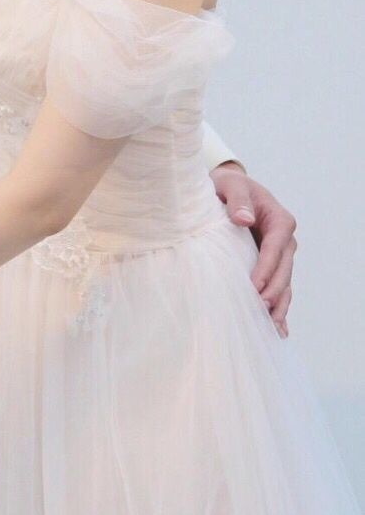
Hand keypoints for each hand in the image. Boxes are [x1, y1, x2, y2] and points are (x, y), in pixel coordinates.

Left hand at [212, 164, 296, 337]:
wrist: (229, 189)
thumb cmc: (229, 185)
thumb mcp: (232, 184)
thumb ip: (238, 199)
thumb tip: (243, 219)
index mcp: (279, 220)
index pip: (276, 248)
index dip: (267, 268)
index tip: (255, 287)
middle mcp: (285, 240)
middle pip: (283, 270)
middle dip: (273, 292)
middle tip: (258, 310)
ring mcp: (281, 256)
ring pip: (284, 284)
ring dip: (278, 305)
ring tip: (270, 328)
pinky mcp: (272, 266)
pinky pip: (278, 289)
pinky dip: (278, 308)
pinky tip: (277, 331)